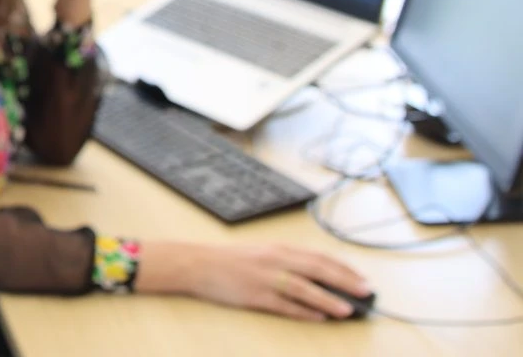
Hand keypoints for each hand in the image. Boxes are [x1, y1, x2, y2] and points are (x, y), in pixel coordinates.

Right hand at [135, 241, 371, 320]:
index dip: (343, 268)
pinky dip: (305, 311)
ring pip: (305, 288)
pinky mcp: (256, 296)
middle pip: (317, 270)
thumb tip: (318, 276)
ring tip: (348, 310)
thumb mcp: (262, 254)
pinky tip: (320, 316)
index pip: (319, 257)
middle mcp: (276, 260)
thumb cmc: (232, 260)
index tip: (362, 278)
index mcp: (279, 248)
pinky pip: (285, 305)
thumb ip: (288, 263)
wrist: (199, 264)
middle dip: (345, 281)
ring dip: (329, 299)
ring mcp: (266, 278)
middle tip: (367, 293)